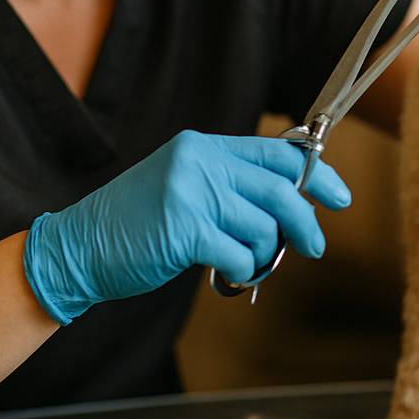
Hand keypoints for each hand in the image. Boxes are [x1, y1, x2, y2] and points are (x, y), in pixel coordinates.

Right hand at [22, 130, 351, 323]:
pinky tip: (230, 273)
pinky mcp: (183, 231)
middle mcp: (198, 162)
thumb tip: (294, 199)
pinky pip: (241, 254)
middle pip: (280, 189)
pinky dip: (244, 269)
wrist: (78, 248)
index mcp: (202, 146)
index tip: (339, 196)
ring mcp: (190, 194)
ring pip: (264, 227)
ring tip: (247, 262)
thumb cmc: (137, 224)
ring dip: (266, 254)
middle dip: (306, 222)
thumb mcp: (184, 186)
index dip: (316, 174)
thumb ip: (230, 185)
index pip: (277, 152)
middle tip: (315, 246)